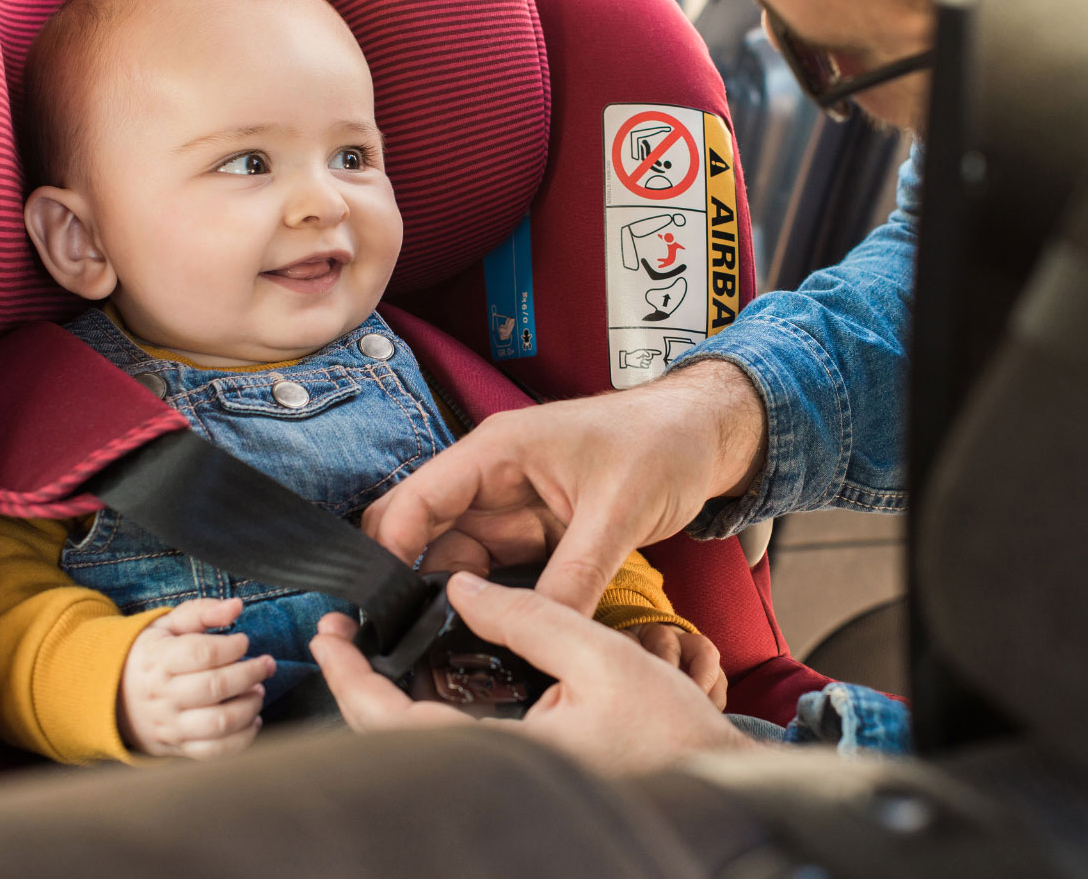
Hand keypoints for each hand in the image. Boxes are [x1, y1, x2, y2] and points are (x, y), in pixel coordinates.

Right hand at [118, 598, 275, 759]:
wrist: (113, 697)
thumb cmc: (150, 657)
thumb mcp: (166, 626)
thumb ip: (201, 612)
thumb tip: (236, 606)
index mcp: (158, 661)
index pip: (200, 653)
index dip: (231, 646)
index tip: (243, 641)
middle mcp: (163, 696)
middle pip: (215, 687)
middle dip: (250, 673)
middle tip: (266, 664)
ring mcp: (170, 725)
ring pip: (219, 722)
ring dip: (249, 706)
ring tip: (258, 690)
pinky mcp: (179, 747)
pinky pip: (215, 751)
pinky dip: (243, 737)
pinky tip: (252, 719)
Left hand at [311, 572, 757, 773]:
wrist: (717, 781)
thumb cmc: (672, 731)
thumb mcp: (603, 655)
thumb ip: (529, 616)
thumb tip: (463, 587)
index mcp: (506, 756)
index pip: (395, 723)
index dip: (351, 678)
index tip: (329, 636)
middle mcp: (496, 777)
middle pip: (395, 740)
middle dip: (358, 686)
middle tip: (341, 635)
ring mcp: (506, 781)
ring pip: (421, 744)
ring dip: (390, 698)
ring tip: (377, 646)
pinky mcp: (521, 778)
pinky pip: (454, 747)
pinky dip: (429, 710)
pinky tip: (432, 674)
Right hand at [362, 360, 767, 614]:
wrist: (705, 436)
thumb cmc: (663, 443)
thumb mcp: (619, 512)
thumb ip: (576, 575)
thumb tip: (539, 630)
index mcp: (497, 452)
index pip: (417, 500)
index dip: (391, 553)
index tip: (382, 609)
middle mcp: (494, 479)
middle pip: (426, 535)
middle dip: (414, 585)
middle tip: (413, 643)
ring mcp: (513, 508)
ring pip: (460, 562)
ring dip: (457, 602)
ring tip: (453, 650)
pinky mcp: (536, 533)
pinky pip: (499, 574)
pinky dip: (494, 604)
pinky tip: (495, 636)